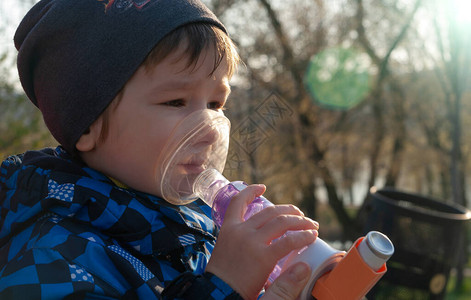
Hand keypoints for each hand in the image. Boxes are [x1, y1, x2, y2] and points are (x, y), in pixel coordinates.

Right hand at [205, 184, 317, 299]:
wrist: (218, 294)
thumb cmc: (223, 280)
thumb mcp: (226, 251)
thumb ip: (242, 242)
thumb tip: (262, 237)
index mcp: (228, 229)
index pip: (238, 202)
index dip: (251, 192)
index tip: (262, 188)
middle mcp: (240, 231)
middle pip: (270, 212)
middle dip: (289, 211)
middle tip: (301, 216)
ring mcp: (252, 242)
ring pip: (282, 222)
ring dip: (300, 221)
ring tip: (311, 225)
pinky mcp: (263, 257)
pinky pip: (289, 241)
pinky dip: (303, 236)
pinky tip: (312, 236)